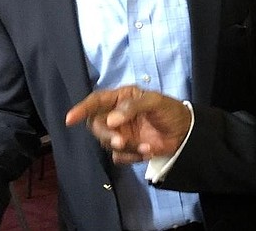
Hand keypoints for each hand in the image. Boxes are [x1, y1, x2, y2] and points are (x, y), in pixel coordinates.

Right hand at [65, 86, 191, 163]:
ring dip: (126, 147)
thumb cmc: (170, 111)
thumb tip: (111, 120)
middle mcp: (116, 115)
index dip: (82, 109)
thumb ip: (133, 106)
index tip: (70, 119)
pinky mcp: (127, 149)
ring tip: (147, 145)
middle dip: (106, 134)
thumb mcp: (156, 102)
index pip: (96, 101)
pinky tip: (149, 150)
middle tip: (120, 141)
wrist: (185, 133)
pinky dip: (133, 156)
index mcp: (121, 98)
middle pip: (97, 126)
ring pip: (107, 143)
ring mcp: (120, 133)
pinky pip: (119, 156)